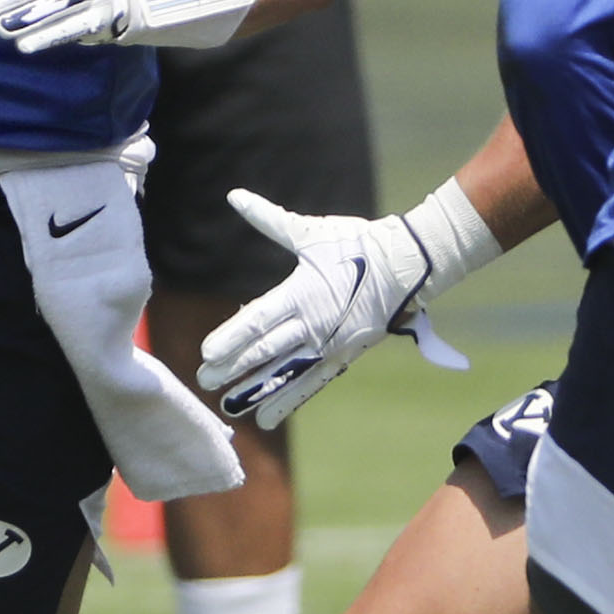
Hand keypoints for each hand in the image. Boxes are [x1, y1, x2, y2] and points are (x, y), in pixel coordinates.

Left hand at [197, 189, 459, 428]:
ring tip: (230, 408)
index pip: (257, 320)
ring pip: (285, 374)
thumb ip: (269, 219)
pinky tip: (267, 417)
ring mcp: (328, 345)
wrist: (409, 265)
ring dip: (256, 391)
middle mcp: (313, 325)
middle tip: (204, 382)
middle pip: (265, 352)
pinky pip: (311, 384)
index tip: (206, 353)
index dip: (231, 338)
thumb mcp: (310, 233)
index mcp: (301, 294)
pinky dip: (288, 400)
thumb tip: (235, 196)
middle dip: (234, 368)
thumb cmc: (358, 243)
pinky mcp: (342, 357)